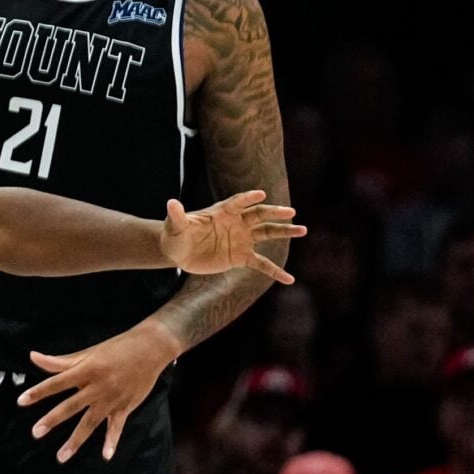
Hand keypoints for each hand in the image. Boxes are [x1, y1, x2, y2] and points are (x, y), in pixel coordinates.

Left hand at [19, 322, 175, 463]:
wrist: (150, 349)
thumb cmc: (117, 348)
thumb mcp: (88, 352)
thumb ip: (60, 361)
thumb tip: (33, 357)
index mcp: (86, 370)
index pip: (56, 382)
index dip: (38, 392)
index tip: (21, 401)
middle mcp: (97, 387)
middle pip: (70, 406)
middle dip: (52, 420)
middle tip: (35, 433)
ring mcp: (111, 400)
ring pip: (90, 423)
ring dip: (75, 441)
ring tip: (61, 457)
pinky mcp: (125, 407)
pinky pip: (116, 428)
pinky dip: (111, 442)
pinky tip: (106, 456)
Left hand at [157, 191, 302, 277]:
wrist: (180, 252)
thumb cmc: (177, 234)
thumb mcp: (175, 225)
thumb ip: (177, 215)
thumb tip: (171, 203)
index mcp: (223, 212)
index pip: (238, 202)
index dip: (248, 198)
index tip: (261, 195)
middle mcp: (237, 223)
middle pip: (260, 215)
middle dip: (275, 213)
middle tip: (291, 212)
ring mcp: (242, 239)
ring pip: (267, 234)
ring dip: (285, 232)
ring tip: (303, 230)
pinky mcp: (241, 257)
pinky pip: (262, 264)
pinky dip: (275, 271)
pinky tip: (289, 279)